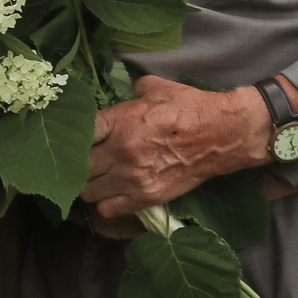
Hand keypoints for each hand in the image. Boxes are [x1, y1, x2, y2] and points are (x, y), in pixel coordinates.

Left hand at [81, 74, 265, 218]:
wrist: (222, 135)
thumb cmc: (189, 108)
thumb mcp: (156, 88)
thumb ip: (131, 92)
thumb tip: (121, 95)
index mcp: (121, 121)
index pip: (80, 133)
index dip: (76, 136)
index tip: (80, 137)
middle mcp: (121, 152)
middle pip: (78, 166)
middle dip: (79, 162)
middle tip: (87, 158)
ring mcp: (132, 178)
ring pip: (88, 191)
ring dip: (89, 184)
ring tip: (97, 177)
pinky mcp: (146, 197)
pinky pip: (107, 209)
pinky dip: (105, 203)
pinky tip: (112, 192)